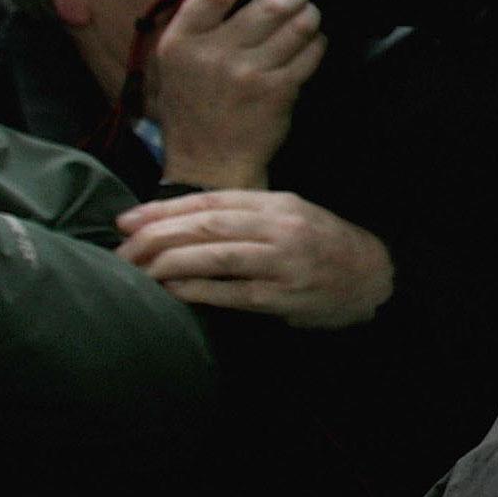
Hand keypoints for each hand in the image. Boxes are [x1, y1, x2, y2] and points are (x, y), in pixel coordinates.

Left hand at [115, 189, 394, 328]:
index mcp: (278, 203)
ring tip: (138, 271)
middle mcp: (281, 227)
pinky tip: (171, 290)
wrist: (374, 277)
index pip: (211, 200)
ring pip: (216, 255)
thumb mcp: (289, 217)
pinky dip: (197, 290)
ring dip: (169, 263)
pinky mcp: (284, 296)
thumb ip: (244, 216)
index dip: (163, 209)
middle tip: (123, 249)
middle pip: (208, 224)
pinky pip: (231, 292)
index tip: (126, 221)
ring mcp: (284, 262)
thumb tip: (178, 223)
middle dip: (158, 236)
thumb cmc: (321, 247)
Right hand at [148, 0, 325, 188]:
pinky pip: (310, 54)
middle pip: (269, 4)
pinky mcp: (279, 91)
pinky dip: (317, 42)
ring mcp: (250, 73)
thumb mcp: (176, 61)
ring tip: (308, 13)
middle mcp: (214, 54)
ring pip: (297, 26)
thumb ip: (199, 24)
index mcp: (182, 41)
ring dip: (309, 14)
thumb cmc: (193, 107)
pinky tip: (312, 42)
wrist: (209, 161)